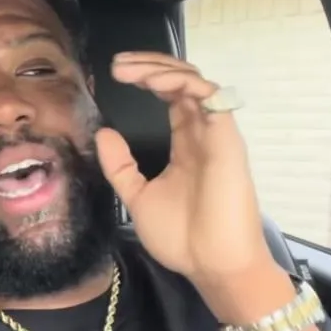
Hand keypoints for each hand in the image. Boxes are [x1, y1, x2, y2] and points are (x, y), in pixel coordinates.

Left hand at [95, 52, 289, 321]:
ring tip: (130, 71)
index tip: (115, 73)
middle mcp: (201, 132)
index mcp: (185, 144)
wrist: (212, 265)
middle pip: (182, 81)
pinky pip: (210, 97)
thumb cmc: (182, 238)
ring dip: (162, 69)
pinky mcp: (226, 138)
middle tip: (117, 65)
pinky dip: (183, 83)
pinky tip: (156, 83)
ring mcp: (215, 133)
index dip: (147, 78)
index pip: (170, 95)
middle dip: (150, 65)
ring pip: (195, 82)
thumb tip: (104, 133)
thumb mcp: (138, 197)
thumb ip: (120, 166)